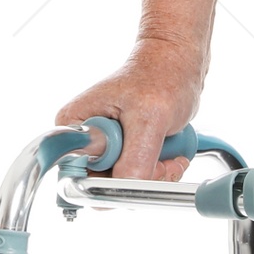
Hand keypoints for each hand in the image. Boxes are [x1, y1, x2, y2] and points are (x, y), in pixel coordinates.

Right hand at [55, 45, 202, 182]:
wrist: (178, 62)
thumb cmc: (161, 75)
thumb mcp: (149, 118)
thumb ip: (134, 159)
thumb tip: (123, 190)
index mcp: (75, 128)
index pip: (78, 180)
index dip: (110, 185)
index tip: (140, 167)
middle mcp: (84, 141)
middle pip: (104, 188)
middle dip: (140, 179)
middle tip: (162, 158)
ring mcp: (104, 148)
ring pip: (124, 186)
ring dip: (154, 176)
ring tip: (169, 150)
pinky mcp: (122, 152)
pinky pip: (138, 179)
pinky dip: (159, 172)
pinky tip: (170, 153)